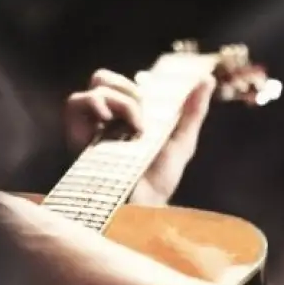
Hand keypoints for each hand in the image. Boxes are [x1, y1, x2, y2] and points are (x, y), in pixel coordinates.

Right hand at [64, 69, 215, 204]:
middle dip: (130, 88)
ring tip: (136, 128)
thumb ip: (193, 111)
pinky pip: (76, 101)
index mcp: (129, 116)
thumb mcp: (181, 141)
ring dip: (123, 99)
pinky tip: (111, 119)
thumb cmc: (159, 180)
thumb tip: (207, 79)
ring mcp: (92, 125)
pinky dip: (96, 102)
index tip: (159, 95)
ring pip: (98, 85)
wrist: (141, 206)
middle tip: (145, 116)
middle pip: (107, 78)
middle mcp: (108, 118)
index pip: (127, 83)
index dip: (141, 82)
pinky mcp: (77, 134)